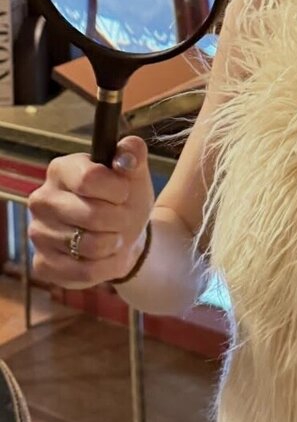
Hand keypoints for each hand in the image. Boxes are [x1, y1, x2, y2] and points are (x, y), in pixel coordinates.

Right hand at [28, 136, 154, 289]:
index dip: (117, 190)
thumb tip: (129, 149)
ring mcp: (38, 233)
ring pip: (90, 245)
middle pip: (92, 215)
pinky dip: (106, 266)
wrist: (123, 235)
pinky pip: (85, 272)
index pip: (89, 179)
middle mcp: (42, 199)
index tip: (124, 192)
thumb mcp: (134, 174)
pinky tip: (105, 255)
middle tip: (122, 217)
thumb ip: (133, 155)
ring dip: (114, 243)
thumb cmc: (124, 200)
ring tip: (114, 236)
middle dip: (120, 219)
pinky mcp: (43, 264)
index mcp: (61, 169)